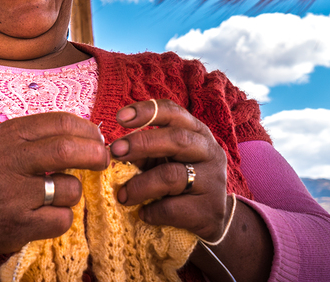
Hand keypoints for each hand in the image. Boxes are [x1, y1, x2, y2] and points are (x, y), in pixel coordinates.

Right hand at [0, 112, 109, 255]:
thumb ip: (35, 136)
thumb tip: (86, 132)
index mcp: (8, 135)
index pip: (60, 123)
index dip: (87, 130)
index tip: (97, 139)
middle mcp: (9, 160)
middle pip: (68, 150)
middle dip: (95, 155)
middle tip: (103, 161)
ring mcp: (14, 194)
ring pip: (70, 188)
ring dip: (73, 192)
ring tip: (56, 195)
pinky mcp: (19, 224)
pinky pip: (63, 218)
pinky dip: (62, 218)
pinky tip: (46, 215)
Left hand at [109, 99, 229, 240]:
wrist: (212, 218)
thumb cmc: (181, 181)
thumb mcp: (165, 160)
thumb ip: (145, 151)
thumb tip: (115, 150)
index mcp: (197, 132)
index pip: (174, 113)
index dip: (147, 111)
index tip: (120, 117)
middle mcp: (209, 151)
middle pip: (177, 139)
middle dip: (142, 143)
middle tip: (115, 151)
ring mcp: (213, 181)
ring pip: (172, 176)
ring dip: (140, 185)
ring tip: (122, 196)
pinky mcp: (210, 210)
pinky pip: (173, 208)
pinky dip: (152, 211)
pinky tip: (143, 214)